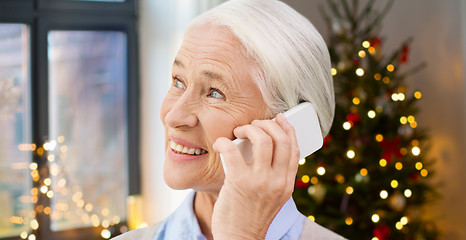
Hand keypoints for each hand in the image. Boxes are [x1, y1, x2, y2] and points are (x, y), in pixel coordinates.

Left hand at [211, 113, 299, 238]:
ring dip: (249, 128)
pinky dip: (224, 142)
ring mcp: (259, 182)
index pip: (294, 148)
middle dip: (267, 124)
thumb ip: (273, 173)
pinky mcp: (239, 183)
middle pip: (281, 138)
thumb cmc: (251, 215)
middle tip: (253, 125)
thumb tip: (264, 144)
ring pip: (262, 139)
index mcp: (287, 183)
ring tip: (239, 131)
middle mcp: (277, 181)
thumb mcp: (272, 196)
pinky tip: (220, 144)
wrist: (239, 238)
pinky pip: (232, 151)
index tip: (279, 118)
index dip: (288, 129)